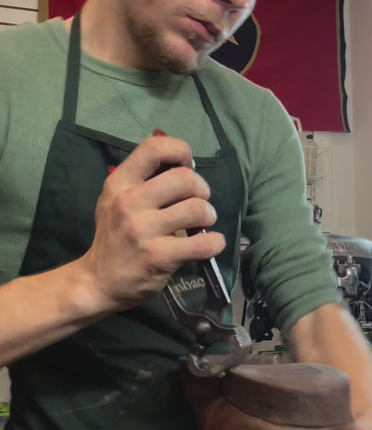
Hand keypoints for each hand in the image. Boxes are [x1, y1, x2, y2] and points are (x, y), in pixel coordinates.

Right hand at [79, 134, 224, 311]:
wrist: (98, 281)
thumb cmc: (114, 236)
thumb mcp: (115, 199)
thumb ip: (143, 180)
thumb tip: (184, 164)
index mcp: (119, 183)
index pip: (154, 148)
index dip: (180, 152)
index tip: (187, 167)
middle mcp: (129, 203)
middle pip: (185, 178)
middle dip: (202, 188)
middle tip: (199, 201)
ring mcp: (143, 231)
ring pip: (197, 209)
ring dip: (209, 215)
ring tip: (202, 223)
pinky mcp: (159, 257)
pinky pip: (203, 244)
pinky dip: (215, 243)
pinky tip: (210, 244)